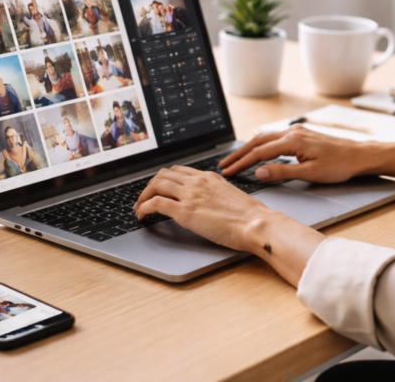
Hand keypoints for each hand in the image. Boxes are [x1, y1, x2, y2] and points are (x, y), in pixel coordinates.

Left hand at [132, 166, 272, 252]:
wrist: (255, 223)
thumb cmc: (249, 216)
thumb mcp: (231, 195)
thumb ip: (216, 193)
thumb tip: (210, 202)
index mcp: (209, 177)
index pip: (179, 170)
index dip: (165, 179)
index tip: (159, 188)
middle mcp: (198, 181)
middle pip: (163, 175)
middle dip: (150, 186)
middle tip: (145, 198)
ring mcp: (190, 195)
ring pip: (156, 185)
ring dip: (143, 196)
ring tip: (139, 207)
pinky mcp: (185, 211)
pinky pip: (156, 203)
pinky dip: (144, 207)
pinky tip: (142, 215)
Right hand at [222, 126, 394, 184]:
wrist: (360, 155)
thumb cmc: (339, 165)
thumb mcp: (310, 174)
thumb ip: (282, 172)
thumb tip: (259, 173)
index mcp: (292, 141)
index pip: (259, 152)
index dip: (242, 163)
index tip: (228, 172)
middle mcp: (292, 132)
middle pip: (258, 141)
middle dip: (239, 154)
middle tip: (224, 165)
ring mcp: (297, 132)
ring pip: (265, 138)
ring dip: (249, 149)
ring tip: (235, 160)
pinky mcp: (301, 135)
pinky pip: (274, 137)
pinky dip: (261, 145)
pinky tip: (258, 152)